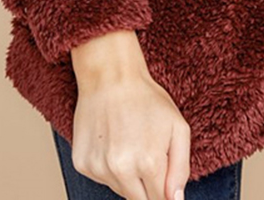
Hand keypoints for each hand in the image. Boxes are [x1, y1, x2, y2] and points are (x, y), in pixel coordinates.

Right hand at [69, 29, 190, 199]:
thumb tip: (175, 199)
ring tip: (130, 144)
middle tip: (147, 154)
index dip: (164, 189)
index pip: (159, 199)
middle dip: (147, 186)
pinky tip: (113, 143)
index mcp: (149, 163)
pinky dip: (109, 168)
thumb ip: (181, 168)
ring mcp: (98, 168)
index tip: (163, 177)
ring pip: (120, 191)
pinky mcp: (82, 164)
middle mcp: (121, 170)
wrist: (110, 77)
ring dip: (128, 177)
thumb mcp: (178, 127)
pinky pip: (102, 179)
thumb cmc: (146, 99)